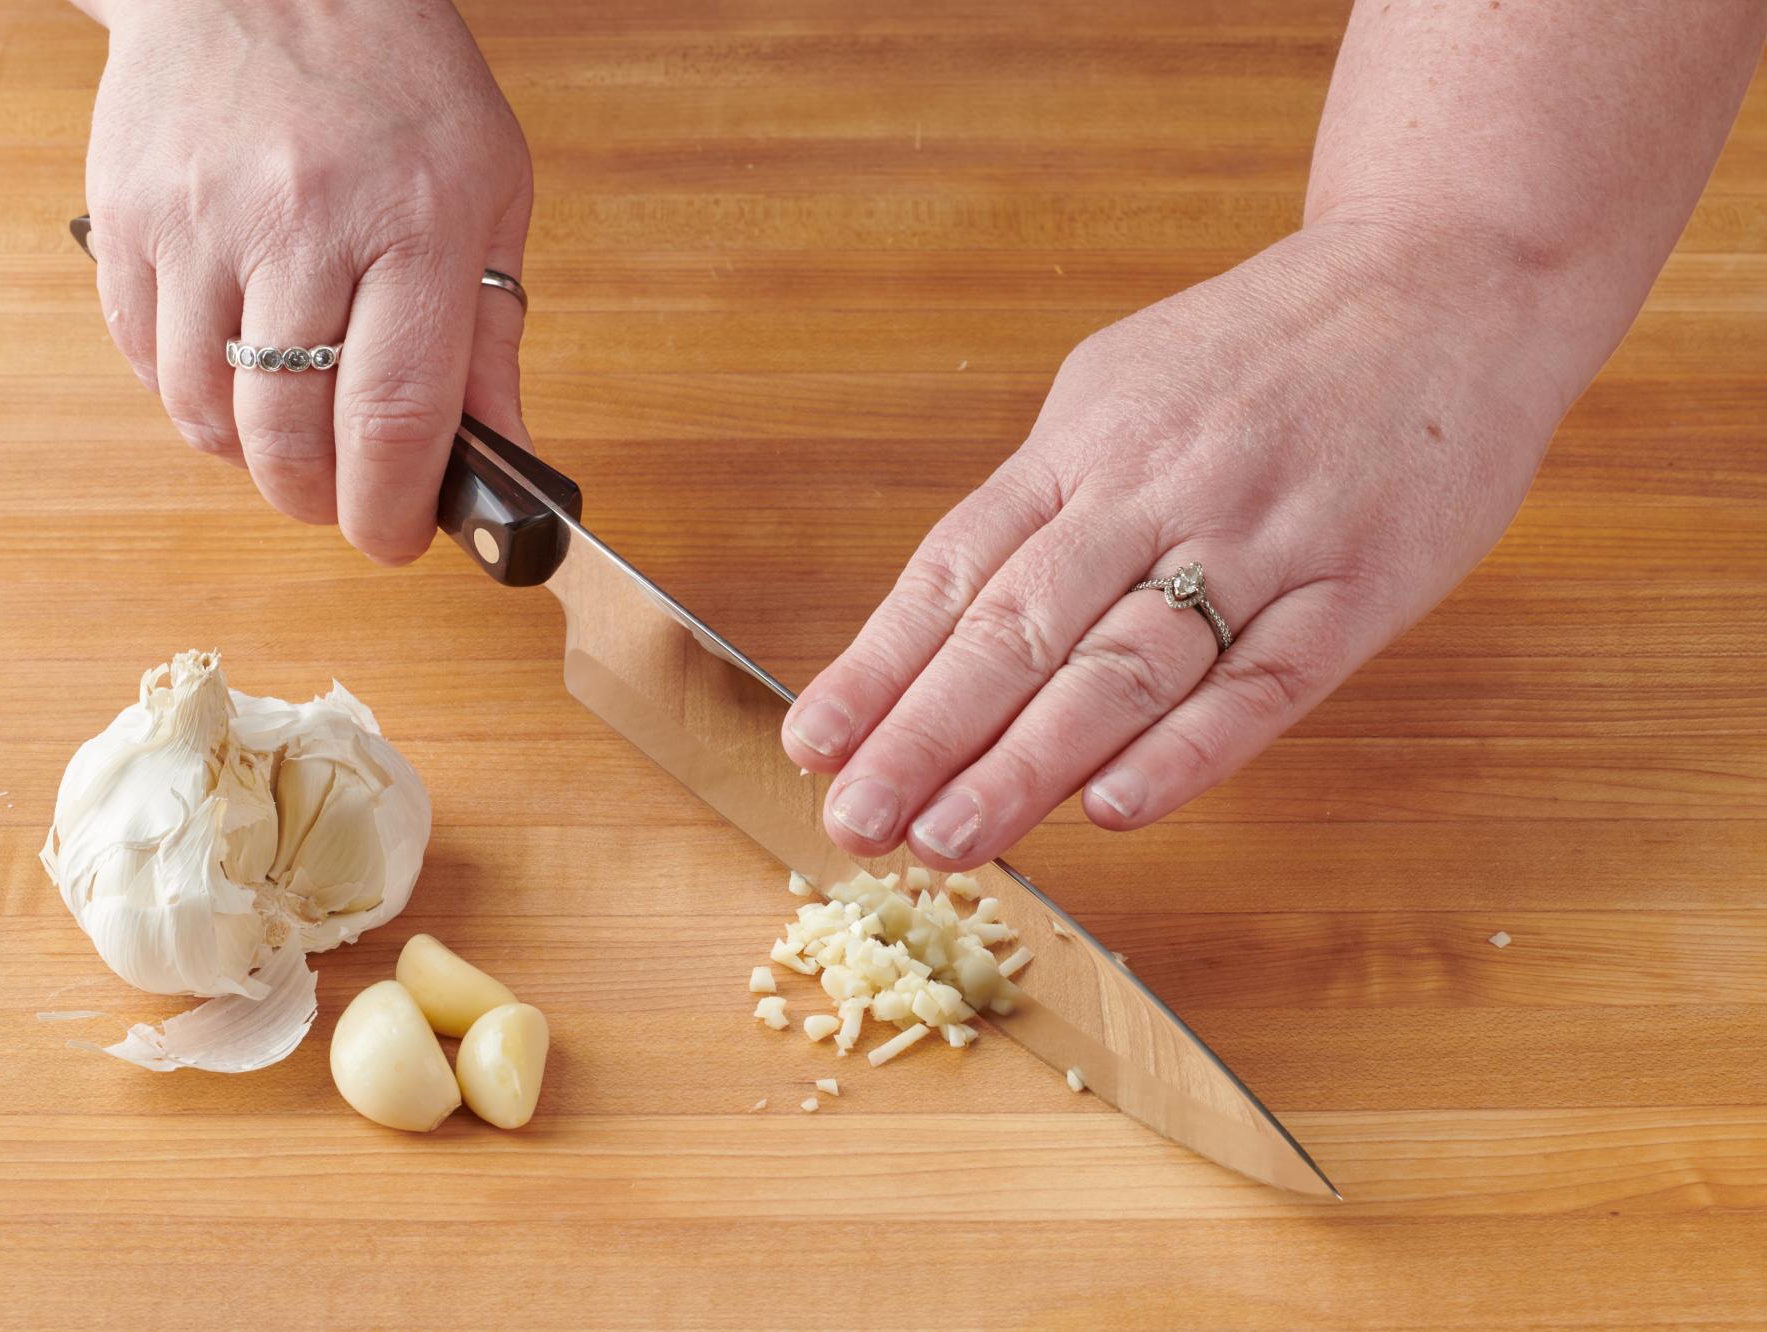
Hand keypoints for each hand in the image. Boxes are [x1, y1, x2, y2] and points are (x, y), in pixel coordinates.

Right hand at [83, 0, 531, 562]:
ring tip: (292, 435)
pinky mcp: (127, 220)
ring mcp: (200, 221)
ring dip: (253, 459)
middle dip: (320, 503)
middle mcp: (301, 222)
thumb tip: (504, 460)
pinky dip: (192, 399)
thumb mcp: (490, 191)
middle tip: (344, 503)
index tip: (398, 539)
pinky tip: (235, 374)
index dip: (393, 508)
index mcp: (415, 220)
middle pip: (291, 434)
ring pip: (207, 414)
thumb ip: (493, 337)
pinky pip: (147, 363)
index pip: (397, 415)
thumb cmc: (395, 80)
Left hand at [782, 221, 1565, 865]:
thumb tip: (960, 621)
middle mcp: (1156, 489)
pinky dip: (1187, 749)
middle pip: (1020, 628)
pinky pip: (1262, 682)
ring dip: (1027, 761)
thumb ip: (1054, 499)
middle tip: (856, 823)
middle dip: (925, 734)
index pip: (957, 571)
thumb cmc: (1269, 349)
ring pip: (1124, 665)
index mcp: (1087, 442)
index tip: (814, 746)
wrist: (1452, 272)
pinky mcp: (1356, 587)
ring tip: (948, 838)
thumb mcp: (1127, 386)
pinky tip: (1114, 810)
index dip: (879, 666)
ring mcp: (1259, 538)